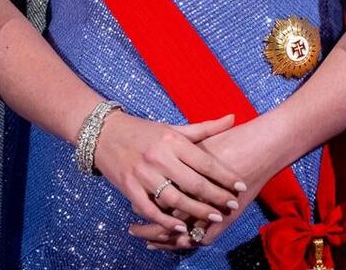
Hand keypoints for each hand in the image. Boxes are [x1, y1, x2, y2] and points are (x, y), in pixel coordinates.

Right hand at [93, 110, 248, 237]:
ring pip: (174, 198)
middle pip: (193, 182)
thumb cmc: (144, 131)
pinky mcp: (129, 188)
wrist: (105, 134)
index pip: (204, 161)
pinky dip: (165, 220)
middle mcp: (159, 157)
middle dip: (215, 196)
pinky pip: (149, 209)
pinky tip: (180, 227)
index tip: (240, 186)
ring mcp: (143, 174)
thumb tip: (232, 118)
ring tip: (213, 217)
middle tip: (232, 206)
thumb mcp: (173, 128)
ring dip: (196, 210)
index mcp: (172, 141)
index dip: (224, 176)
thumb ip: (204, 128)